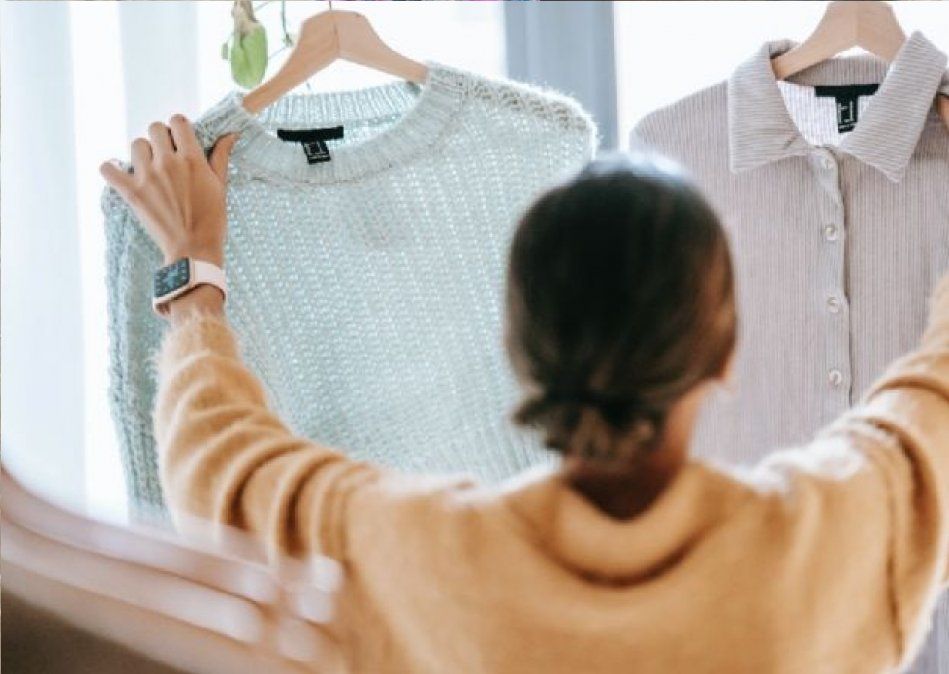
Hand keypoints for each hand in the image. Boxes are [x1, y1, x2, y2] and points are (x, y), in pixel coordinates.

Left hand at [99, 115, 238, 267]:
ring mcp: (147, 177)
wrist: (194, 250)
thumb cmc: (212, 220)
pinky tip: (120, 172)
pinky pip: (108, 169)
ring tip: (150, 168)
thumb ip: (221, 156)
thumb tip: (231, 134)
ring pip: (136, 144)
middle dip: (161, 138)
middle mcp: (168, 163)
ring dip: (143, 152)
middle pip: (155, 129)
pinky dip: (111, 168)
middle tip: (167, 155)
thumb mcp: (220, 186)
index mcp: (192, 159)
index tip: (181, 139)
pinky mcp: (132, 192)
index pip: (178, 121)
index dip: (179, 128)